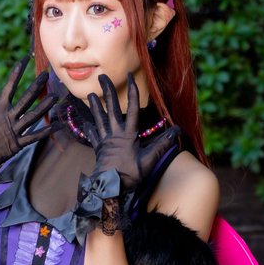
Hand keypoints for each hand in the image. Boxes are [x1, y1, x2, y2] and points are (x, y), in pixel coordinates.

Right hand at [0, 57, 58, 172]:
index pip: (10, 86)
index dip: (18, 72)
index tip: (25, 59)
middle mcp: (7, 117)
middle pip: (26, 98)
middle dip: (37, 85)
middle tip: (47, 74)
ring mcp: (13, 131)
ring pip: (33, 115)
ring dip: (45, 105)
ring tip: (56, 96)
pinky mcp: (17, 145)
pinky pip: (35, 137)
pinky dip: (47, 131)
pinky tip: (58, 125)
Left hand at [84, 74, 179, 192]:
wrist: (109, 188)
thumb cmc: (129, 176)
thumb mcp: (149, 160)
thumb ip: (162, 144)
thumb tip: (178, 131)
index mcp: (128, 135)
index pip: (133, 108)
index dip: (133, 92)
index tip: (130, 76)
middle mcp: (115, 134)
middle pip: (111, 108)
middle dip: (107, 91)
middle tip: (102, 77)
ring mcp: (105, 141)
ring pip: (99, 119)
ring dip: (95, 106)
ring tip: (90, 95)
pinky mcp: (98, 150)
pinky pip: (93, 136)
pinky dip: (90, 129)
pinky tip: (86, 123)